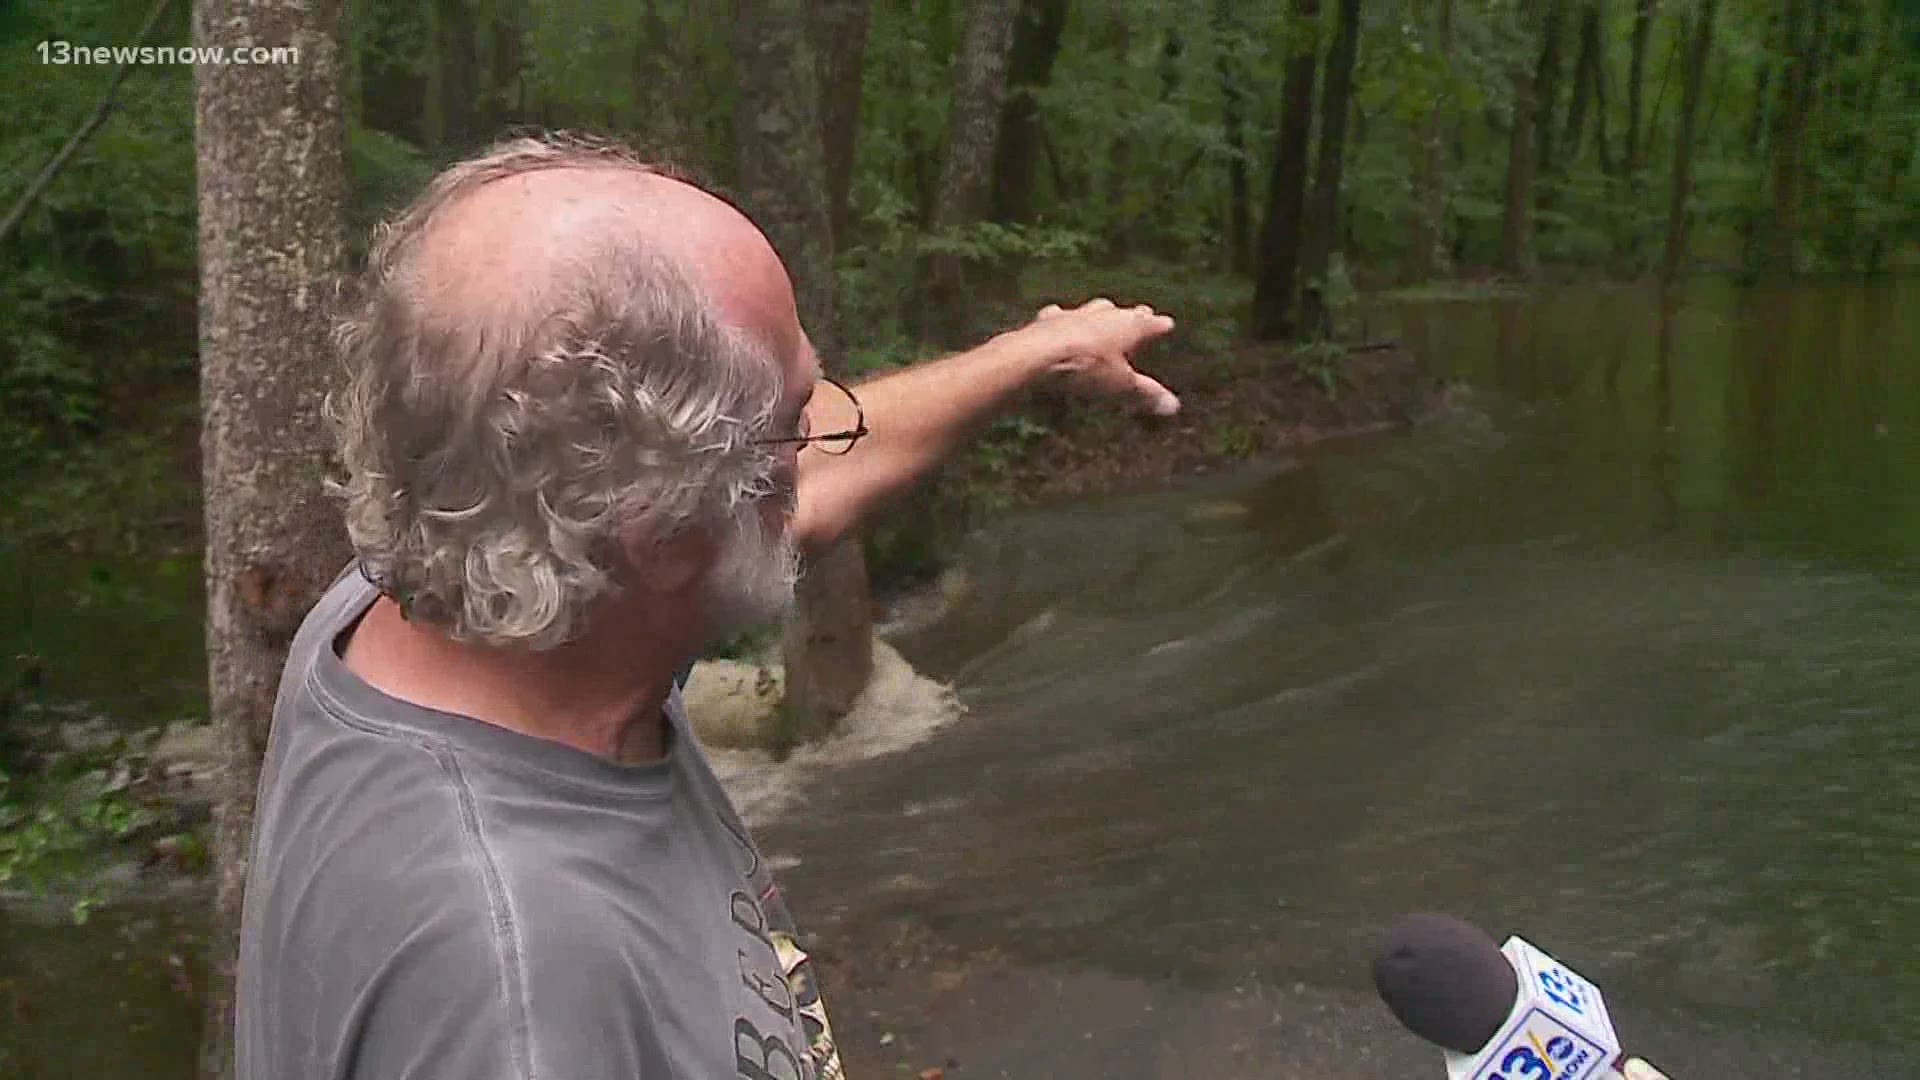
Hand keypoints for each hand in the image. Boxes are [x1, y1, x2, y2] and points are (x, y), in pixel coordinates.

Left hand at [1015, 298, 1179, 416]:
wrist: (1039, 353)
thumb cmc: (1086, 367)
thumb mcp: (1120, 385)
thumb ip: (1146, 393)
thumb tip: (1173, 407)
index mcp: (1130, 326)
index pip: (1152, 325)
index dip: (1160, 326)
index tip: (1168, 323)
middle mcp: (1106, 314)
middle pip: (1126, 313)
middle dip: (1135, 315)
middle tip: (1143, 312)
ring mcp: (1077, 313)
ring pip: (1095, 309)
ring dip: (1102, 312)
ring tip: (1106, 310)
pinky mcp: (1051, 319)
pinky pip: (1062, 315)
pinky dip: (1064, 318)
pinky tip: (1060, 315)